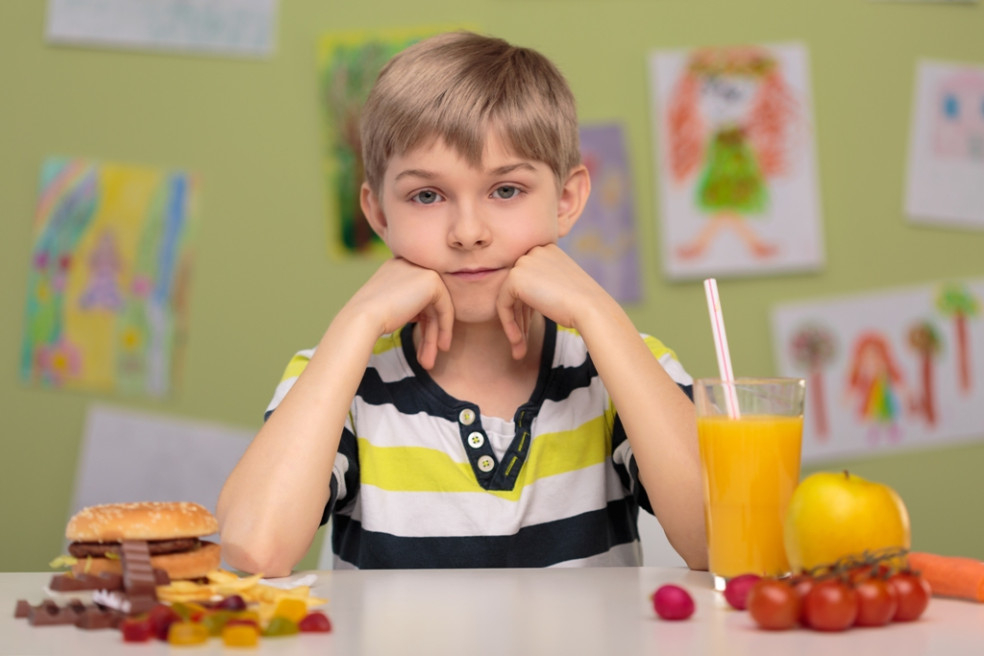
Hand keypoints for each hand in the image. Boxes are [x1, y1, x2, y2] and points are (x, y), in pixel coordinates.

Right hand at [344, 258, 453, 368]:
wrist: (361, 319)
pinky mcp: (431, 280)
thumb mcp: (387, 308)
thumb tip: (423, 316)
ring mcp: (420, 269)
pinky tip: (441, 347)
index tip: (421, 344)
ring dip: (434, 336)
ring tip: (430, 362)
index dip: (421, 321)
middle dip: (429, 332)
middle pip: (427, 302)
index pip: (416, 295)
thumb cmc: (367, 321)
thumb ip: (405, 306)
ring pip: (437, 307)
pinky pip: (445, 307)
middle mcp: (409, 263)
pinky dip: (444, 328)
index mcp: (396, 267)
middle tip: (427, 359)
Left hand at [496, 244, 609, 359]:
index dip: (527, 309)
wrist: (591, 309)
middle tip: (522, 344)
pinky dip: (508, 324)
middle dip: (519, 319)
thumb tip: (521, 302)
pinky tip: (518, 341)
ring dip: (514, 326)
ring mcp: (524, 262)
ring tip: (519, 349)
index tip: (529, 330)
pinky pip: (503, 304)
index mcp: (547, 250)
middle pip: (517, 290)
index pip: (529, 280)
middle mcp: (534, 251)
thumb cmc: (583, 305)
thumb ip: (542, 287)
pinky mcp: (514, 277)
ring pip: (508, 298)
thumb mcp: (562, 288)